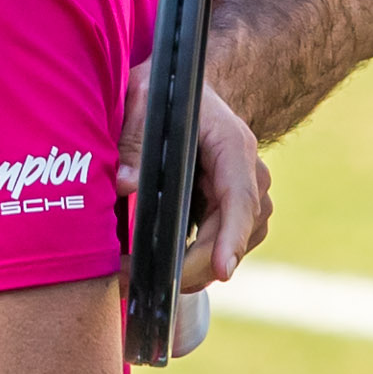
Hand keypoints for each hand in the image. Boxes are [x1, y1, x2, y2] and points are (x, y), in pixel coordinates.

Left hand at [120, 63, 274, 290]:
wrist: (186, 86)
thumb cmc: (166, 89)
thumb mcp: (142, 100)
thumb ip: (134, 140)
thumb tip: (125, 184)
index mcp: (231, 145)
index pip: (241, 197)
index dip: (232, 236)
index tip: (222, 270)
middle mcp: (247, 171)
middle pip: (238, 229)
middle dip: (200, 265)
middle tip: (156, 288)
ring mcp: (244, 191)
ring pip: (236, 241)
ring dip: (199, 268)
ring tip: (150, 282)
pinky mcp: (230, 207)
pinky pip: (225, 242)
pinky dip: (199, 261)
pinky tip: (165, 272)